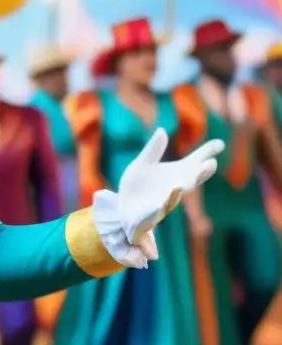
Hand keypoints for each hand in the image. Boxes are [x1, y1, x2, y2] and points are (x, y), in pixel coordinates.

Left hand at [118, 128, 223, 246]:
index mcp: (176, 173)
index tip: (221, 143)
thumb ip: (153, 150)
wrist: (123, 209)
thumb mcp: (143, 164)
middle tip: (211, 164)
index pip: (195, 161)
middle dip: (200, 174)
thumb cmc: (137, 186)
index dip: (206, 153)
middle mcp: (176, 187)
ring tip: (186, 182)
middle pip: (191, 180)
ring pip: (175, 196)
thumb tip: (162, 130)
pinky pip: (155, 212)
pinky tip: (159, 204)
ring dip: (181, 189)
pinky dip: (159, 207)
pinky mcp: (150, 215)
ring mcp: (165, 202)